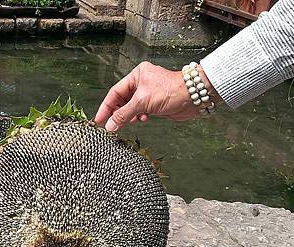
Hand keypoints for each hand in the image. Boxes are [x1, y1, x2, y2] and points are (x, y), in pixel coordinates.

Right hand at [95, 61, 211, 130]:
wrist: (194, 97)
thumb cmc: (171, 91)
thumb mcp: (142, 102)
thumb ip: (124, 114)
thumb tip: (110, 124)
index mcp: (136, 75)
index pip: (115, 92)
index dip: (106, 107)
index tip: (99, 120)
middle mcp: (141, 82)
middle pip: (122, 100)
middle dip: (118, 113)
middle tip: (111, 125)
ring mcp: (148, 93)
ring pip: (131, 107)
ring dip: (129, 117)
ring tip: (129, 123)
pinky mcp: (155, 103)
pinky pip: (140, 112)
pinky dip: (139, 117)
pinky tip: (142, 120)